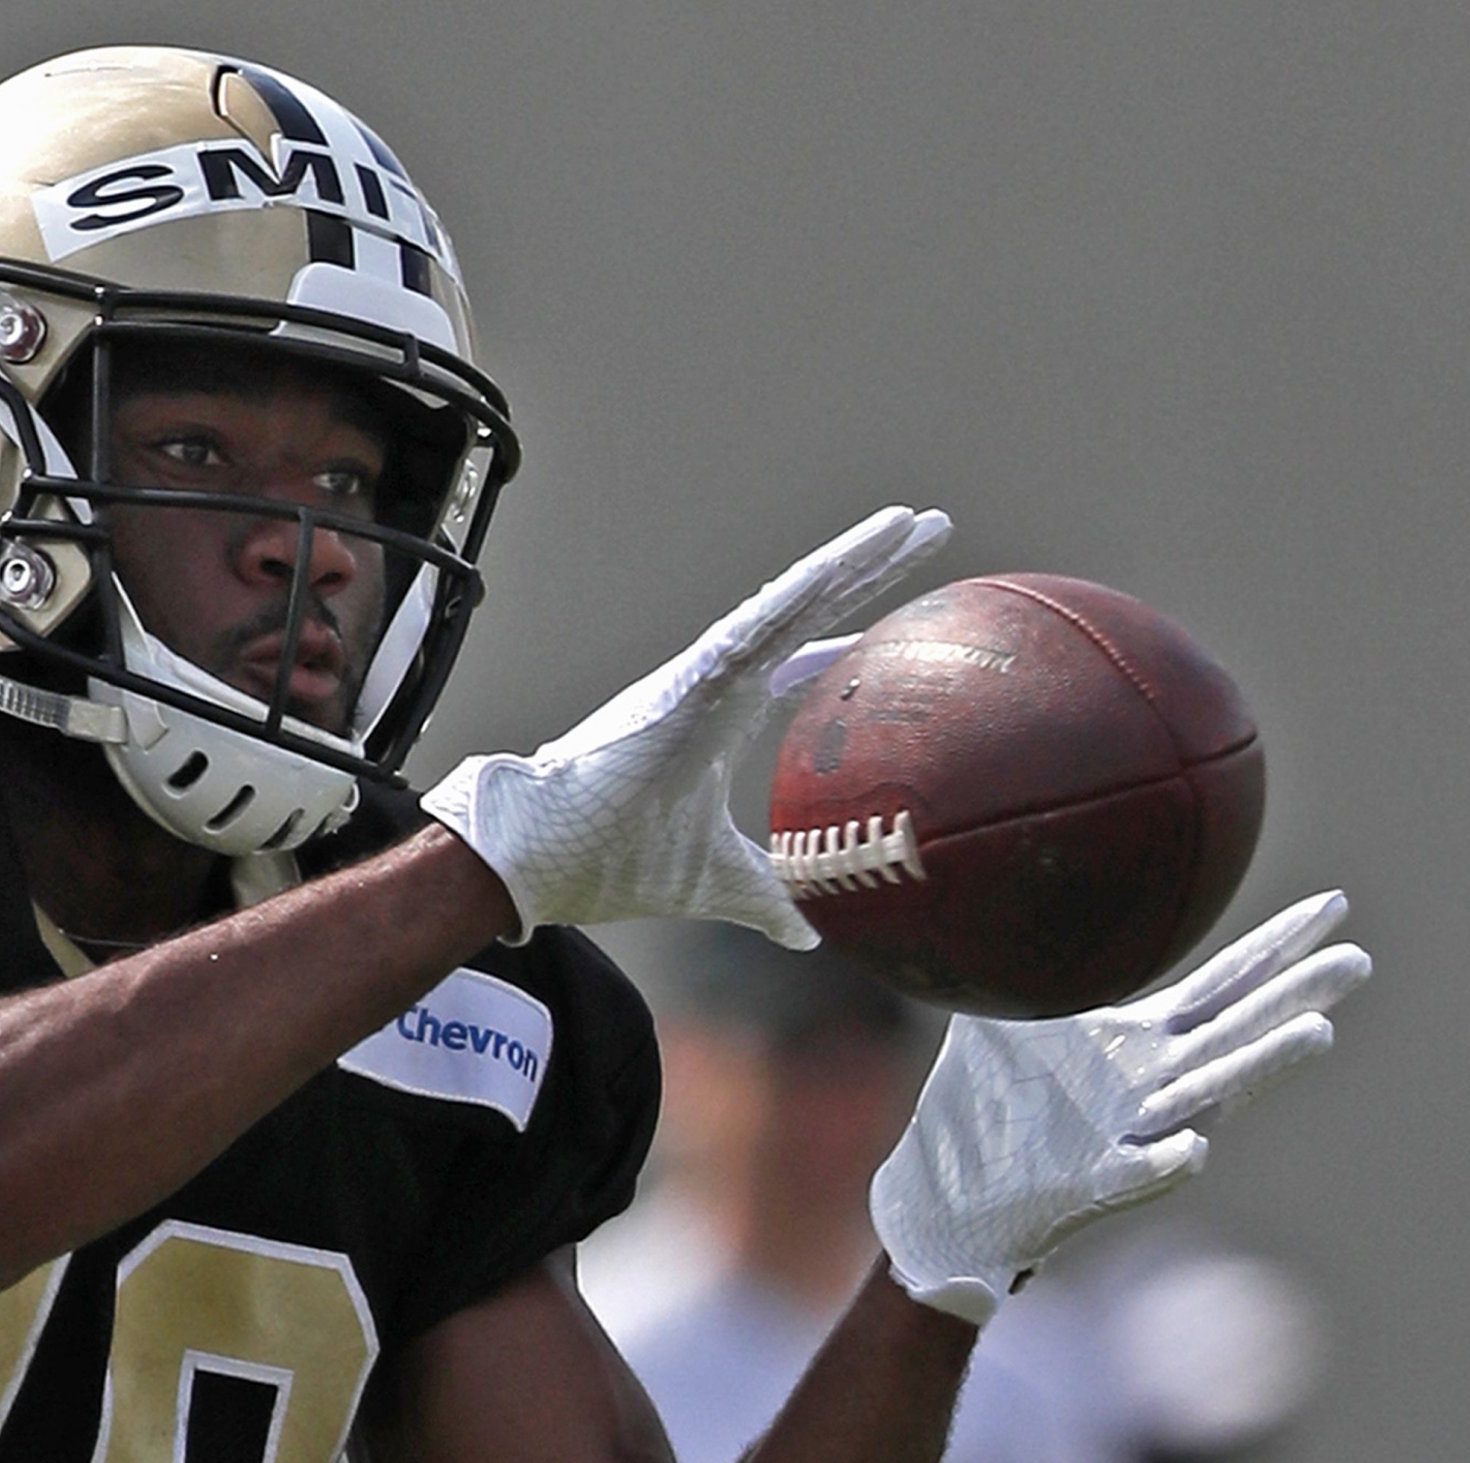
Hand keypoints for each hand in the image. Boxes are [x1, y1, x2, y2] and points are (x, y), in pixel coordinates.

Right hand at [421, 505, 950, 940]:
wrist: (539, 856)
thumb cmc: (609, 858)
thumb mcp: (716, 881)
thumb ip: (766, 897)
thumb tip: (809, 933)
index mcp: (722, 717)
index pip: (797, 662)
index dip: (846, 642)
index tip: (896, 633)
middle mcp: (717, 682)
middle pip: (807, 609)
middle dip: (870, 568)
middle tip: (931, 525)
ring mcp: (702, 674)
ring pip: (789, 600)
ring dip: (851, 559)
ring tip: (910, 523)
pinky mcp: (685, 679)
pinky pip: (753, 627)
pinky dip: (797, 595)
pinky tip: (844, 564)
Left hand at [872, 893, 1372, 1324]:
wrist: (949, 1189)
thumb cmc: (984, 1104)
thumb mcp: (999, 1018)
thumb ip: (1012, 961)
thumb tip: (989, 880)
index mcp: (1141, 1042)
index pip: (1222, 986)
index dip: (1275, 947)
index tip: (1334, 905)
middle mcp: (1154, 1085)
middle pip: (1237, 1033)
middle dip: (1294, 998)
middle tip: (1355, 961)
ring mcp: (1132, 1134)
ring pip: (1206, 1098)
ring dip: (1259, 1068)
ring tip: (1317, 1034)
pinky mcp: (1094, 1184)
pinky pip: (1137, 1171)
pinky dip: (1164, 1162)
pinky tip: (1193, 1148)